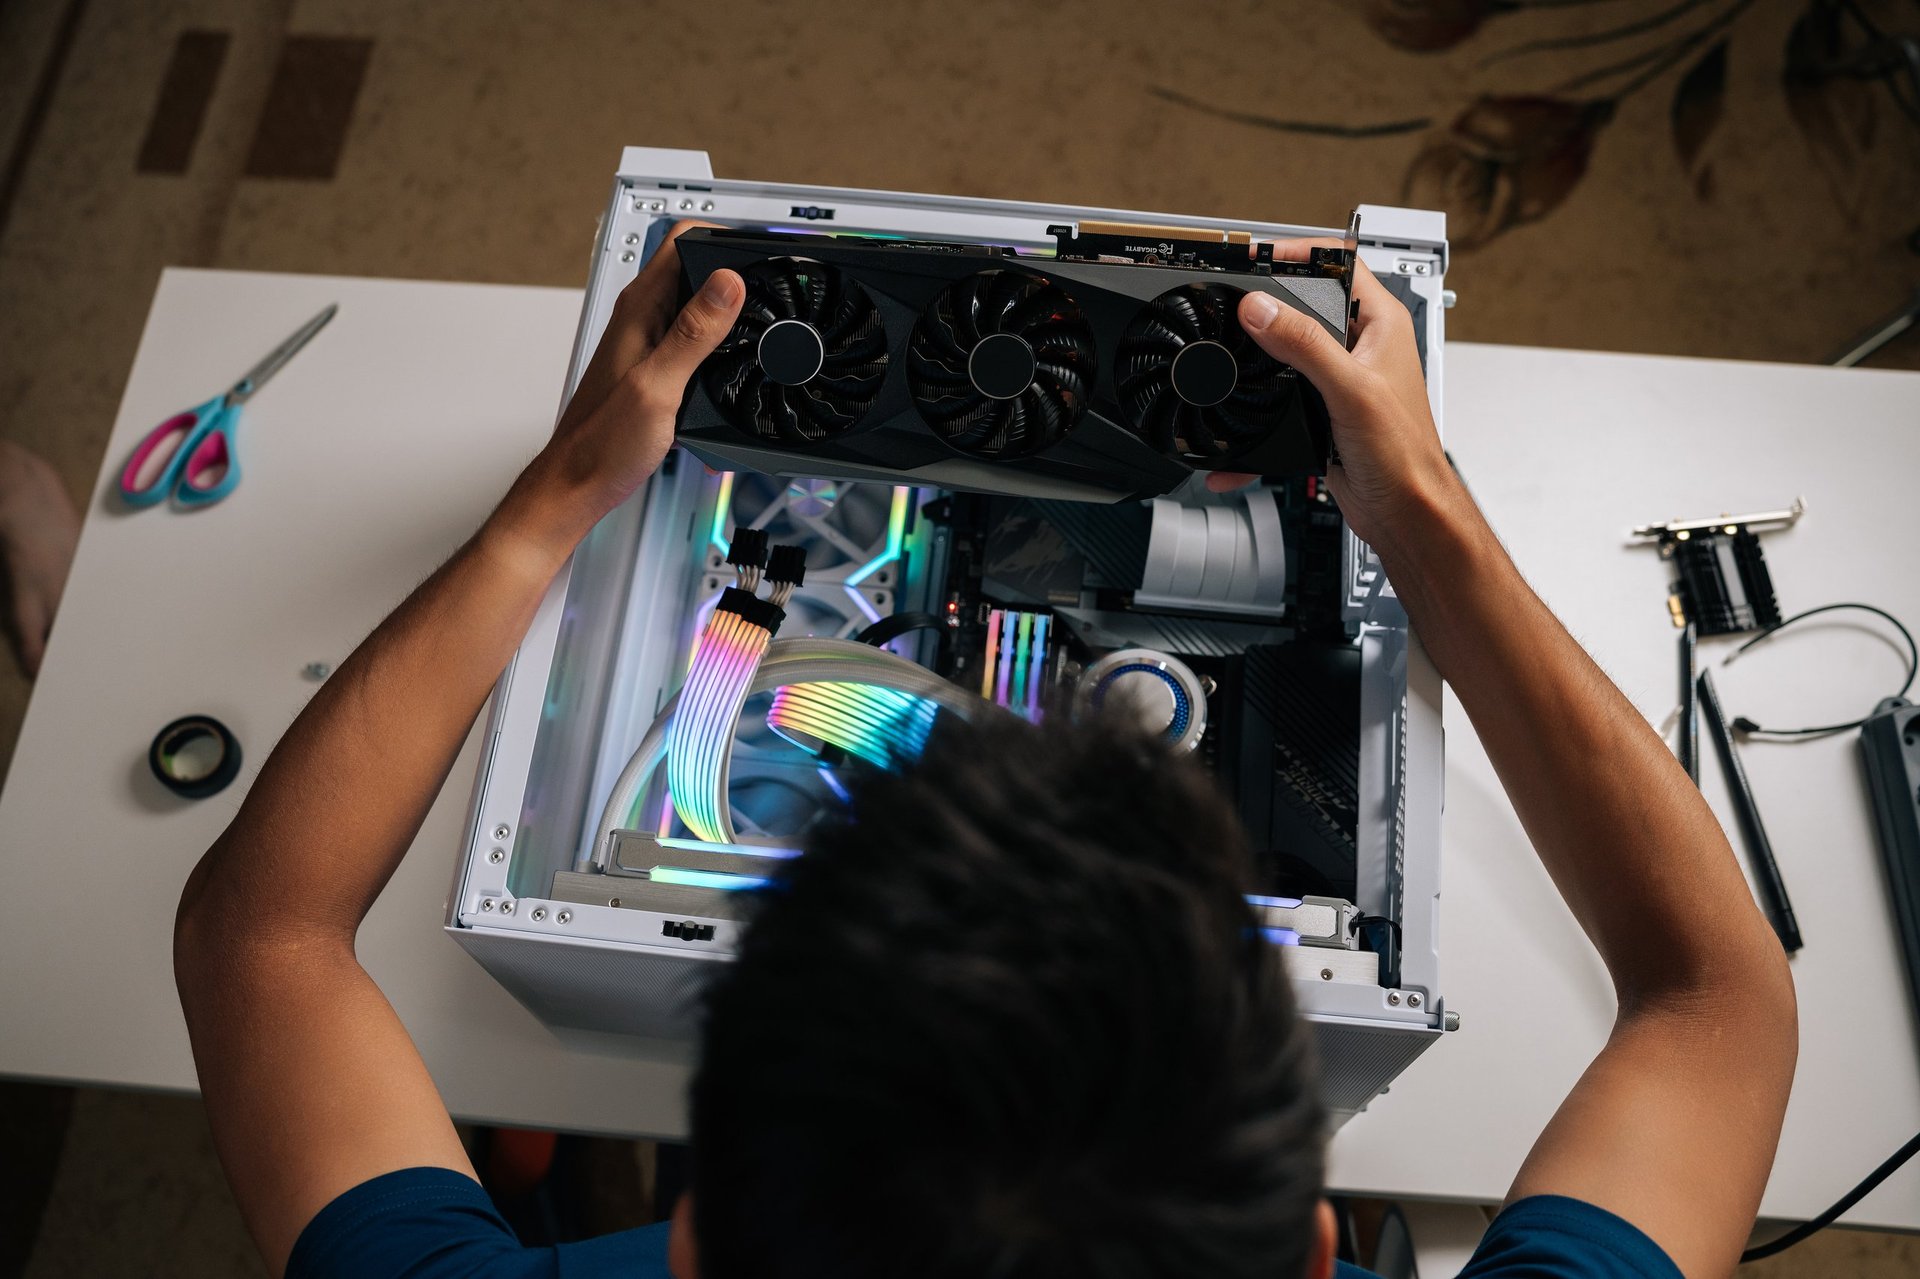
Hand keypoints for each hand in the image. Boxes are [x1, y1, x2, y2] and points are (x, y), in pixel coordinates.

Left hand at [500, 223, 743, 554]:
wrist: (581, 483)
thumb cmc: (603, 442)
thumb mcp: (658, 386)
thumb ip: (694, 332)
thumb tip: (728, 282)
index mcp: (640, 309)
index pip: (684, 238)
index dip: (727, 233)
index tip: (764, 245)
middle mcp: (643, 317)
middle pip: (699, 267)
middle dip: (740, 267)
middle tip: (779, 279)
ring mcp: (650, 340)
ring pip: (701, 303)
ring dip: (734, 306)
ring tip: (768, 315)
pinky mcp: (659, 365)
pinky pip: (697, 336)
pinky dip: (723, 340)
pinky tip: (740, 358)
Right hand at [1207, 241, 1459, 553]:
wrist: (1404, 511)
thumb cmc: (1404, 453)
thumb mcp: (1350, 390)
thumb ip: (1304, 344)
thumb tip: (1260, 309)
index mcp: (1380, 324)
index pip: (1339, 262)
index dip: (1299, 252)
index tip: (1256, 256)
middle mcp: (1360, 346)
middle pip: (1303, 306)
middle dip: (1266, 307)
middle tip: (1230, 305)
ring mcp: (1338, 380)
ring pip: (1287, 354)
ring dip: (1257, 362)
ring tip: (1228, 359)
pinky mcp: (1321, 413)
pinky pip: (1279, 401)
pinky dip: (1256, 414)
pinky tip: (1237, 434)